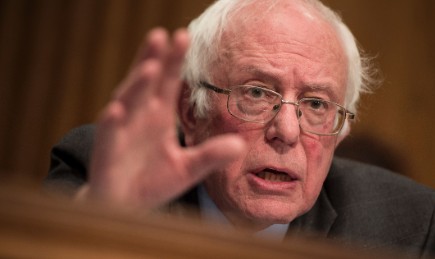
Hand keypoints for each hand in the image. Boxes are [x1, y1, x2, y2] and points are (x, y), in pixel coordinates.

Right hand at [78, 28, 245, 207]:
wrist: (124, 206)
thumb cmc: (153, 181)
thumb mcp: (187, 168)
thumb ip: (210, 155)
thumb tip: (240, 145)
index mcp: (158, 116)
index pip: (168, 82)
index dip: (174, 61)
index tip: (184, 36)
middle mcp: (139, 117)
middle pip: (147, 83)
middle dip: (154, 60)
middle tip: (162, 35)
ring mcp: (121, 132)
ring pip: (127, 102)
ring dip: (137, 85)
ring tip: (150, 68)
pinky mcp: (106, 152)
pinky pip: (108, 135)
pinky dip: (112, 122)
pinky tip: (118, 110)